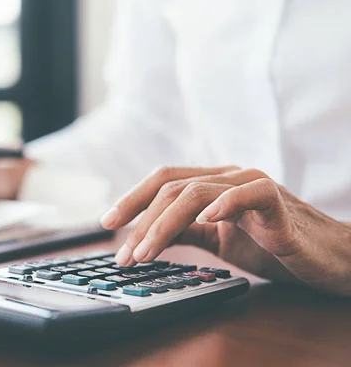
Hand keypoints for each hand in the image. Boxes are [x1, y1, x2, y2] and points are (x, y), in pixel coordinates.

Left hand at [100, 166, 350, 295]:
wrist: (326, 257)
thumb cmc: (272, 244)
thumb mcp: (218, 239)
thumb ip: (187, 230)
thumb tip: (145, 234)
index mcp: (212, 183)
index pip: (163, 180)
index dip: (132, 199)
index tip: (107, 224)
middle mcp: (227, 177)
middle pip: (171, 186)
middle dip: (139, 219)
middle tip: (123, 253)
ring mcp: (251, 185)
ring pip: (196, 192)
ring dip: (164, 224)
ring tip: (144, 253)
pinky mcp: (277, 202)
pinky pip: (250, 193)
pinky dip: (225, 203)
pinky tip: (205, 220)